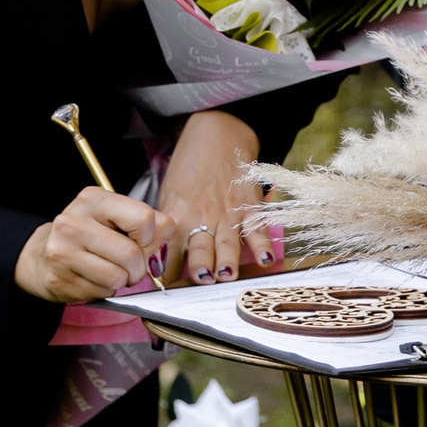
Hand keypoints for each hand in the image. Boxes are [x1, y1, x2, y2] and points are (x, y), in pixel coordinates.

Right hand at [14, 188, 175, 303]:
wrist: (42, 256)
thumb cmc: (89, 236)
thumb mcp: (117, 218)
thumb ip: (150, 222)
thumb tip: (168, 232)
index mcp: (93, 199)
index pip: (144, 219)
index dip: (149, 236)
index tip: (138, 240)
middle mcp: (73, 221)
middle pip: (131, 254)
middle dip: (137, 267)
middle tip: (128, 265)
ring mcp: (63, 250)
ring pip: (118, 277)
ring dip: (121, 280)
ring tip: (108, 270)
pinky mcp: (59, 278)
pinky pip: (101, 292)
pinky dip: (104, 289)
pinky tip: (92, 278)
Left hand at [159, 109, 275, 284]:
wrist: (217, 134)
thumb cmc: (190, 168)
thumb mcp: (170, 194)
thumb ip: (169, 226)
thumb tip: (160, 259)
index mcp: (178, 214)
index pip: (169, 249)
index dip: (168, 271)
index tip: (168, 292)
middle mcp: (202, 216)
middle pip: (200, 245)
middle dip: (199, 263)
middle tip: (200, 279)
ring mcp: (227, 212)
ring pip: (227, 241)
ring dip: (227, 258)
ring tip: (227, 274)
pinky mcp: (249, 207)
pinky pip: (257, 229)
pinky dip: (263, 244)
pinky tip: (266, 259)